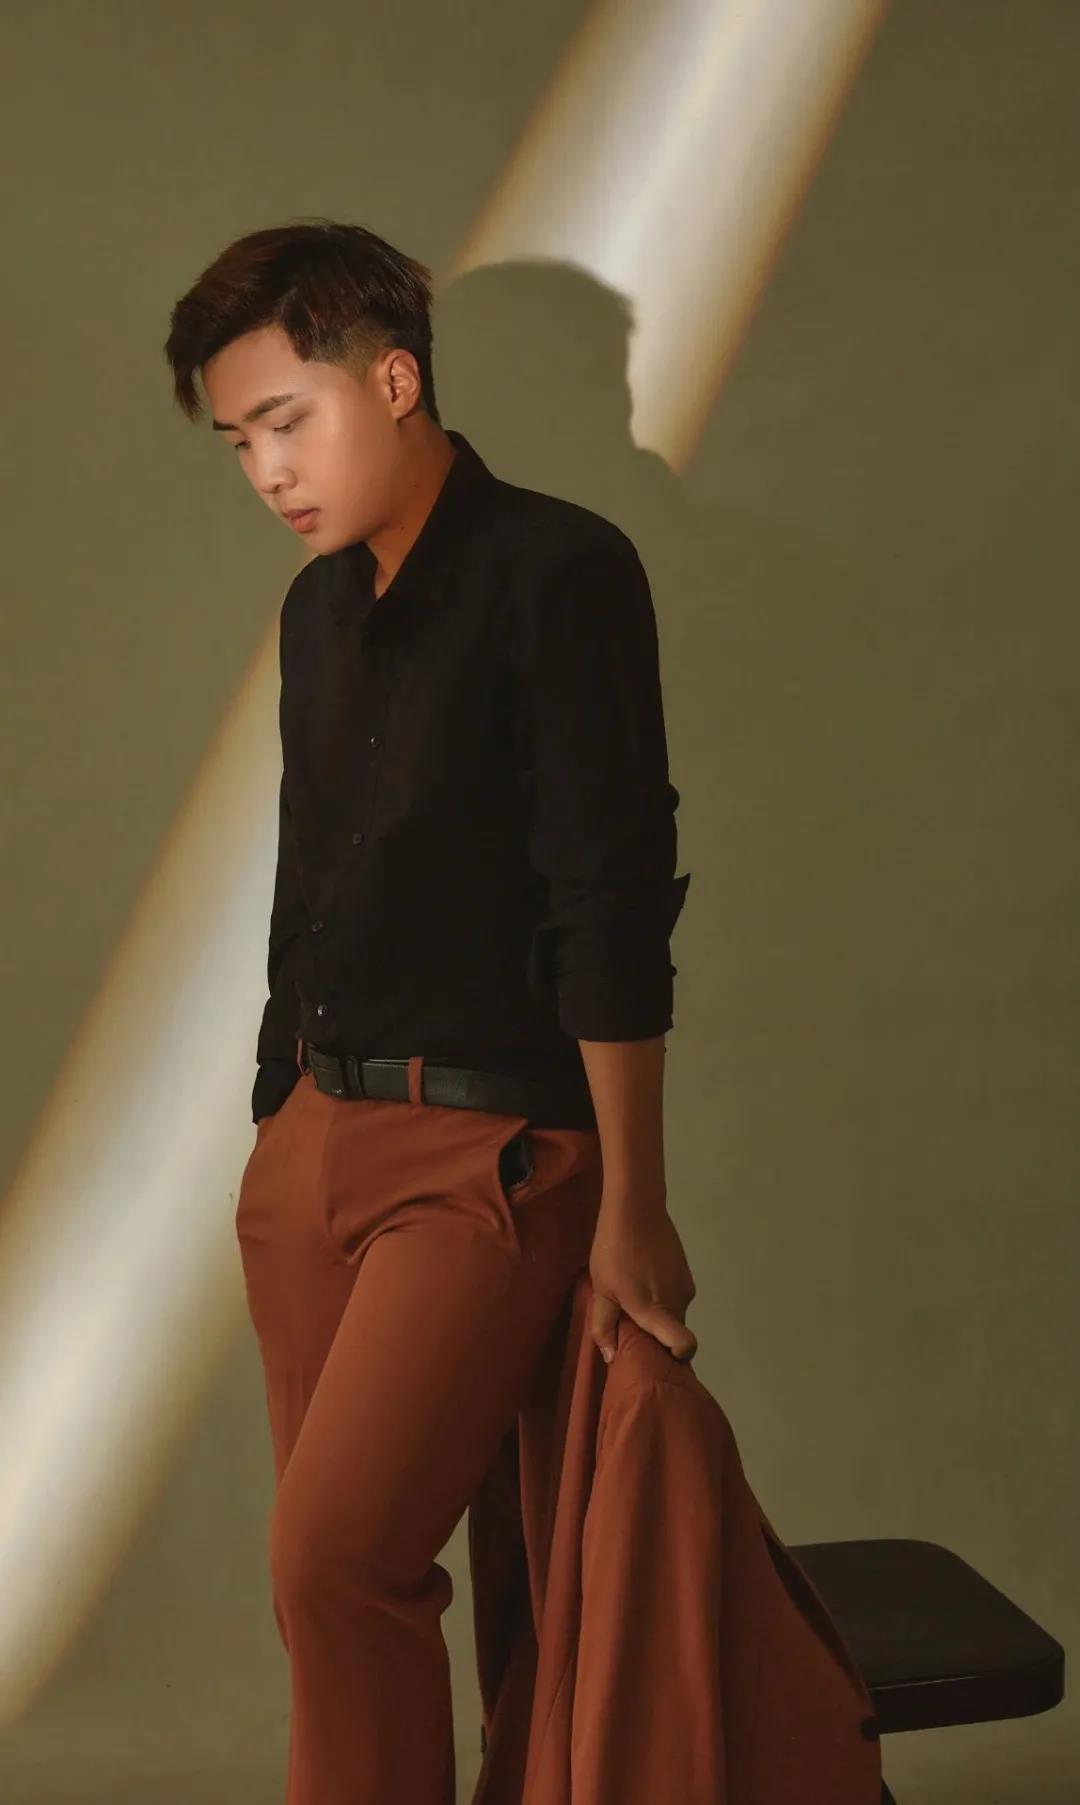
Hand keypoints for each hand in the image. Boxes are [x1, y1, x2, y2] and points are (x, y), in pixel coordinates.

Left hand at [588, 1198, 697, 1365]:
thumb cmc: (613, 1249)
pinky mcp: (685, 1271)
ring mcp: (684, 1285)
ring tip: (632, 1291)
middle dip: (656, 1335)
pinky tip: (642, 1275)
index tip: (658, 1355)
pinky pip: (675, 1295)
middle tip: (629, 1320)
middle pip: (673, 1333)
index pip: (684, 1345)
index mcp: (653, 1310)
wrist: (636, 1206)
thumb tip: (611, 1357)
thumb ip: (605, 1325)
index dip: (677, 1357)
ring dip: (657, 1312)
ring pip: (673, 1313)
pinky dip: (662, 1294)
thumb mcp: (601, 1288)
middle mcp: (676, 1301)